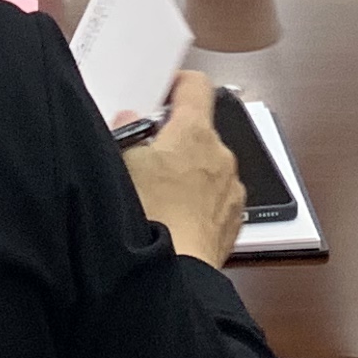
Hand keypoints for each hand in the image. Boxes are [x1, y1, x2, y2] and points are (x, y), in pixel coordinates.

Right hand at [120, 70, 246, 269]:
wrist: (176, 272)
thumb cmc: (152, 215)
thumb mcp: (123, 163)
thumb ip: (126, 132)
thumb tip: (129, 119)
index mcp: (195, 131)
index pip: (196, 85)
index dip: (177, 84)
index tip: (161, 94)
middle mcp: (221, 154)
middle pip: (200, 129)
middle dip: (175, 137)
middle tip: (147, 153)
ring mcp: (232, 188)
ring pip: (209, 166)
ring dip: (189, 172)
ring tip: (159, 193)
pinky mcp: (235, 219)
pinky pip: (217, 198)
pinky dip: (199, 201)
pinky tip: (175, 217)